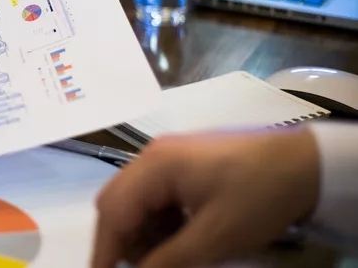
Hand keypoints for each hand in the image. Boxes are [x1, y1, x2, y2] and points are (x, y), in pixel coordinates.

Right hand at [91, 128, 319, 267]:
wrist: (308, 164)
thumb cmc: (258, 197)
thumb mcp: (214, 237)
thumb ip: (168, 261)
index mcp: (154, 166)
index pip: (113, 212)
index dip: (105, 251)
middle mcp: (153, 156)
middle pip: (117, 202)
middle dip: (122, 241)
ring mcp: (168, 157)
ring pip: (135, 201)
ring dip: (142, 233)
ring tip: (164, 259)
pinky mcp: (183, 163)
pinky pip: (155, 196)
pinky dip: (159, 222)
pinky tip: (178, 240)